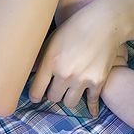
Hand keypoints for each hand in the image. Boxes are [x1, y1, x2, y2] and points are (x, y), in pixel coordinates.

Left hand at [28, 0, 124, 116]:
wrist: (104, 22)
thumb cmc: (76, 26)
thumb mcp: (52, 39)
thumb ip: (40, 58)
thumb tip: (29, 72)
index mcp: (50, 61)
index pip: (36, 91)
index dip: (34, 95)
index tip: (36, 96)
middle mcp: (65, 73)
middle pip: (53, 98)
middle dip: (53, 93)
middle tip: (55, 87)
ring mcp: (82, 79)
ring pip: (70, 103)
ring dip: (68, 97)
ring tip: (69, 90)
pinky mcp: (98, 81)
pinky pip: (91, 101)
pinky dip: (91, 107)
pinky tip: (91, 111)